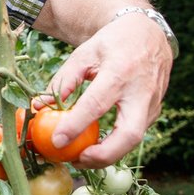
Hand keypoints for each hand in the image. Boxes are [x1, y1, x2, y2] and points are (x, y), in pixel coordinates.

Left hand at [41, 12, 172, 167]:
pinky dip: (115, 145)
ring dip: (107, 155)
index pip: (96, 104)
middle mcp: (141, 91)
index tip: (57, 142)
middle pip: (128, 134)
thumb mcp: (83, 54)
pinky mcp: (155, 112)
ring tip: (80, 157)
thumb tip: (39, 106)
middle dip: (103, 155)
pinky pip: (135, 134)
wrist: (148, 34)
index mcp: (120, 71)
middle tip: (76, 160)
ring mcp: (153, 103)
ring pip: (134, 140)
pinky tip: (95, 147)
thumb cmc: (111, 43)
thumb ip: (63, 82)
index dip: (76, 126)